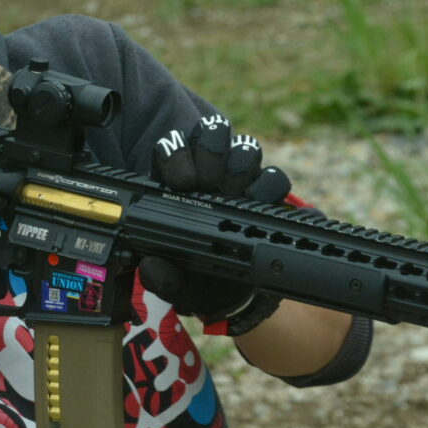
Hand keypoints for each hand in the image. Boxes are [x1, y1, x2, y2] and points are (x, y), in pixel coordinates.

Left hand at [144, 115, 290, 333]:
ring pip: (244, 148)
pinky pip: (275, 178)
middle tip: (206, 185)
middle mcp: (209, 172)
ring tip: (233, 196)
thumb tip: (151, 266)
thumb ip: (161, 276)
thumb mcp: (174, 280)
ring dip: (239, 168)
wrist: (228, 292)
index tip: (181, 183)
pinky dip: (268, 189)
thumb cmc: (195, 274)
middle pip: (212, 134)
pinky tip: (257, 206)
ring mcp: (240, 179)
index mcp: (176, 183)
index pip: (172, 148)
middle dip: (209, 155)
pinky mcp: (268, 195)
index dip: (175, 155)